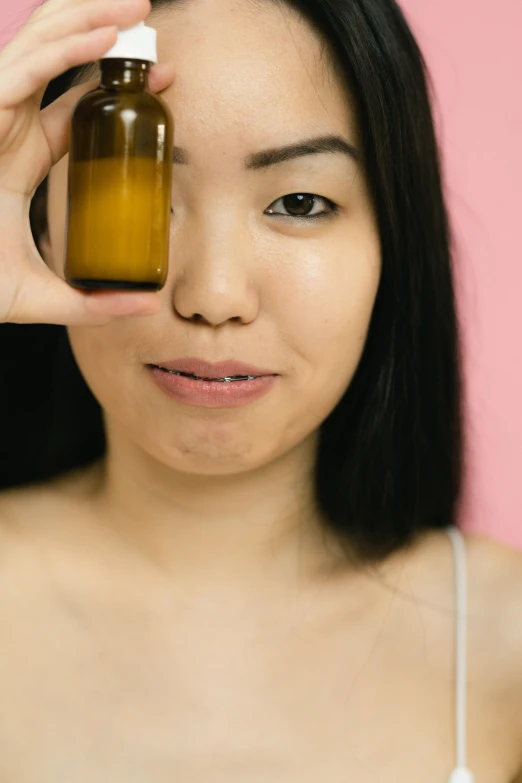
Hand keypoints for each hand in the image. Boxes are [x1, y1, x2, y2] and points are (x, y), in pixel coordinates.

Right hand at [0, 0, 174, 324]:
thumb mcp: (43, 295)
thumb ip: (94, 303)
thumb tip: (148, 306)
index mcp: (20, 156)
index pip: (75, 106)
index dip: (115, 86)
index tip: (165, 78)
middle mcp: (6, 127)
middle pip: (56, 60)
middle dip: (102, 31)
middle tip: (150, 20)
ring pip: (40, 47)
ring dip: (88, 19)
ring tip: (137, 7)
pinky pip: (24, 69)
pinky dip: (64, 48)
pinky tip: (103, 35)